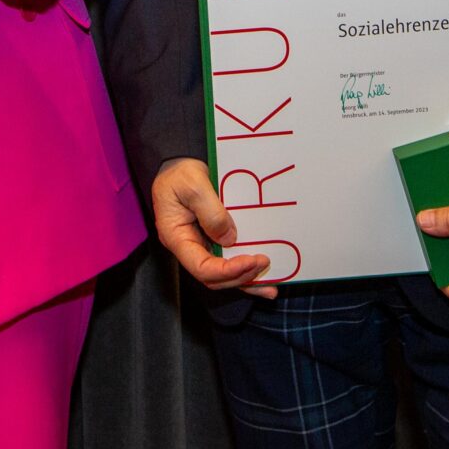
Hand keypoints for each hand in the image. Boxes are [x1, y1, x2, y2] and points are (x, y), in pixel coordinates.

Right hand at [151, 156, 278, 296]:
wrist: (177, 161)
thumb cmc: (179, 172)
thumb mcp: (194, 186)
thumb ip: (211, 213)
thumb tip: (229, 239)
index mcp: (176, 237)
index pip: (201, 267)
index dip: (227, 270)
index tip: (251, 261)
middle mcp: (188, 247)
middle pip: (214, 277)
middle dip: (241, 276)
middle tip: (264, 263)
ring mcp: (200, 245)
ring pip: (223, 274)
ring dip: (247, 281)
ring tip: (271, 287)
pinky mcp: (211, 239)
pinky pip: (227, 260)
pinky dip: (245, 270)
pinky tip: (263, 275)